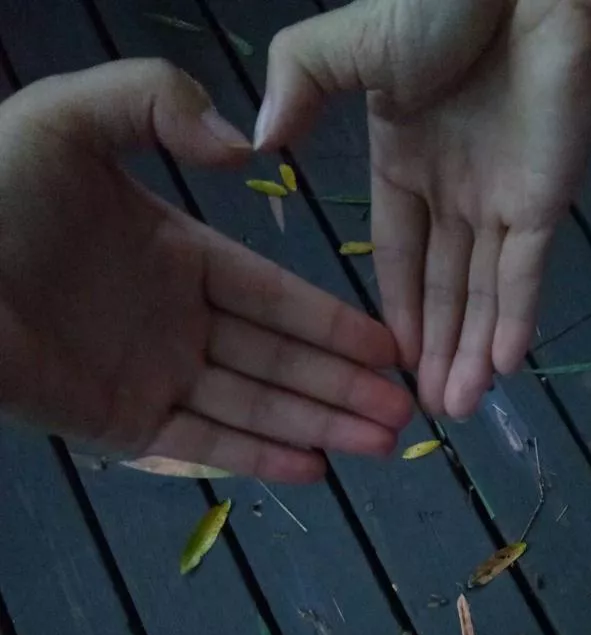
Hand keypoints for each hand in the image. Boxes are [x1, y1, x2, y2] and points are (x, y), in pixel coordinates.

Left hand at [0, 60, 411, 481]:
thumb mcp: (75, 118)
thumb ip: (160, 105)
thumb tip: (244, 151)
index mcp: (179, 255)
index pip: (274, 297)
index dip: (333, 324)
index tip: (389, 347)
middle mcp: (178, 323)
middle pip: (279, 361)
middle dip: (344, 387)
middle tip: (405, 410)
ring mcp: (153, 378)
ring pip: (255, 406)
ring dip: (318, 424)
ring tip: (380, 442)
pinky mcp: (123, 426)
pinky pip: (204, 442)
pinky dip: (258, 455)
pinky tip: (312, 464)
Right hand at [258, 0, 590, 416]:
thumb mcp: (351, 40)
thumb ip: (301, 82)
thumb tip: (256, 142)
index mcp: (405, 161)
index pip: (397, 253)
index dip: (393, 308)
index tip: (386, 361)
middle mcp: (455, 192)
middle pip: (441, 288)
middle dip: (433, 349)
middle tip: (424, 413)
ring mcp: (504, 199)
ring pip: (483, 293)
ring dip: (471, 351)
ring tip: (458, 408)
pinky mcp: (548, 198)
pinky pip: (527, 272)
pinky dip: (515, 319)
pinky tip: (500, 368)